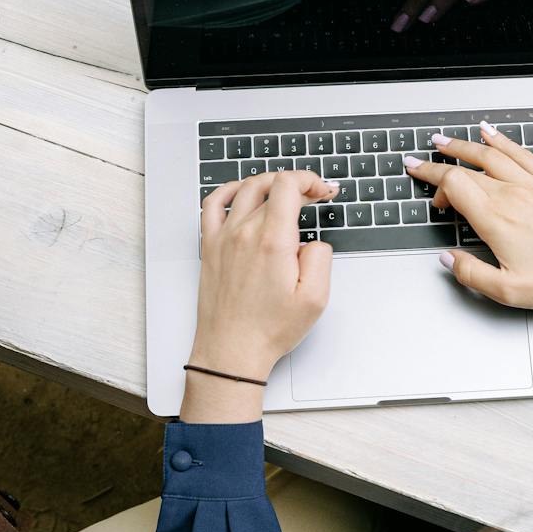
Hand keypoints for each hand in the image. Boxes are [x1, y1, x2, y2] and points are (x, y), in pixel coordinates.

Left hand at [183, 170, 337, 420]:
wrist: (231, 351)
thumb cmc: (268, 330)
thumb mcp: (315, 299)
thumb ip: (321, 258)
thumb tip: (314, 242)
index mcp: (273, 241)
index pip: (288, 185)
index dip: (310, 180)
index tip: (322, 191)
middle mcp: (245, 233)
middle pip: (270, 185)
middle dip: (298, 185)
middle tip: (312, 196)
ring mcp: (223, 238)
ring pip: (245, 189)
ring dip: (268, 182)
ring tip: (284, 192)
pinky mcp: (210, 247)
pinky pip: (212, 204)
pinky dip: (228, 190)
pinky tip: (241, 193)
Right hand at [405, 123, 532, 335]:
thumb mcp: (508, 290)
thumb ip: (471, 273)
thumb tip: (449, 259)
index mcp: (496, 218)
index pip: (454, 184)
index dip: (433, 182)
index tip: (422, 181)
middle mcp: (512, 194)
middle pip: (467, 167)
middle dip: (439, 163)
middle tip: (421, 161)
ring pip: (491, 154)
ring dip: (464, 145)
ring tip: (446, 141)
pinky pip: (520, 152)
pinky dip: (502, 141)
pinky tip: (492, 135)